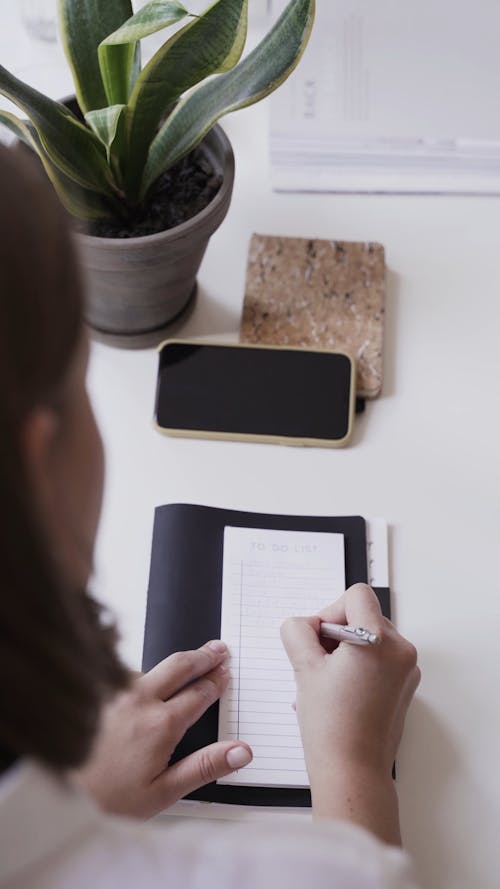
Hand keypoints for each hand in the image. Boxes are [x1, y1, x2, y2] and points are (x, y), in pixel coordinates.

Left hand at [74, 641, 251, 818]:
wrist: (60, 791)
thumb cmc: (108, 797)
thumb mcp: (164, 793)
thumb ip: (205, 767)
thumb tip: (241, 752)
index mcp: (162, 724)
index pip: (200, 693)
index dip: (216, 682)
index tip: (225, 673)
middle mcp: (140, 699)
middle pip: (181, 664)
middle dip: (204, 655)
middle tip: (218, 649)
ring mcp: (117, 691)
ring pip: (154, 665)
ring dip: (176, 661)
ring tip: (192, 659)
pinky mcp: (99, 689)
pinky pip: (129, 672)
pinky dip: (147, 672)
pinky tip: (151, 679)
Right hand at [280, 584, 419, 843]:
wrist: (352, 772)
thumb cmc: (330, 725)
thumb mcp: (303, 668)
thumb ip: (298, 631)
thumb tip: (304, 625)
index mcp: (378, 640)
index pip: (356, 595)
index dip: (330, 611)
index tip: (319, 640)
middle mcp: (401, 651)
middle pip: (363, 616)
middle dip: (336, 633)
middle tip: (316, 663)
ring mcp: (407, 670)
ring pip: (370, 638)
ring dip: (345, 651)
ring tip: (325, 683)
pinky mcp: (405, 687)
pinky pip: (380, 661)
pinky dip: (359, 667)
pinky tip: (339, 693)